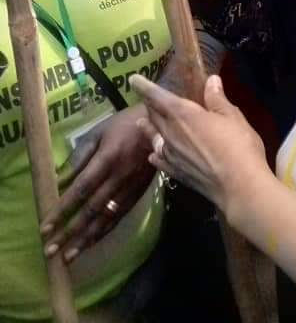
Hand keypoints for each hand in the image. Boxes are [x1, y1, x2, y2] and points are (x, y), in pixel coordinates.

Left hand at [41, 105, 153, 262]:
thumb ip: (80, 155)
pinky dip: (103, 232)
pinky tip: (91, 243)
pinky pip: (118, 217)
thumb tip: (59, 179)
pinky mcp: (138, 194)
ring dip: (85, 240)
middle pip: (90, 210)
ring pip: (105, 219)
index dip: (62, 210)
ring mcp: (130, 189)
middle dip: (69, 232)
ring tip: (67, 257)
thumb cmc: (126, 125)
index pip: (80, 190)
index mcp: (107, 160)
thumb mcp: (100, 132)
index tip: (45, 227)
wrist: (162, 127)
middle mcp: (118, 178)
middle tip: (49, 250)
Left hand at [130, 73, 267, 217]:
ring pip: (154, 137)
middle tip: (146, 98)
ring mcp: (171, 155)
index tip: (133, 80)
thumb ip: (217, 98)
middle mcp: (171, 133)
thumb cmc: (237, 145)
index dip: (145, 87)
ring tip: (141, 123)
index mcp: (183, 114)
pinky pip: (160, 159)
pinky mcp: (176, 173)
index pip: (158, 97)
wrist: (237, 186)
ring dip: (149, 128)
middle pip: (154, 116)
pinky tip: (154, 155)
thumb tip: (210, 80)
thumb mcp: (231, 116)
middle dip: (149, 105)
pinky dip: (156, 153)